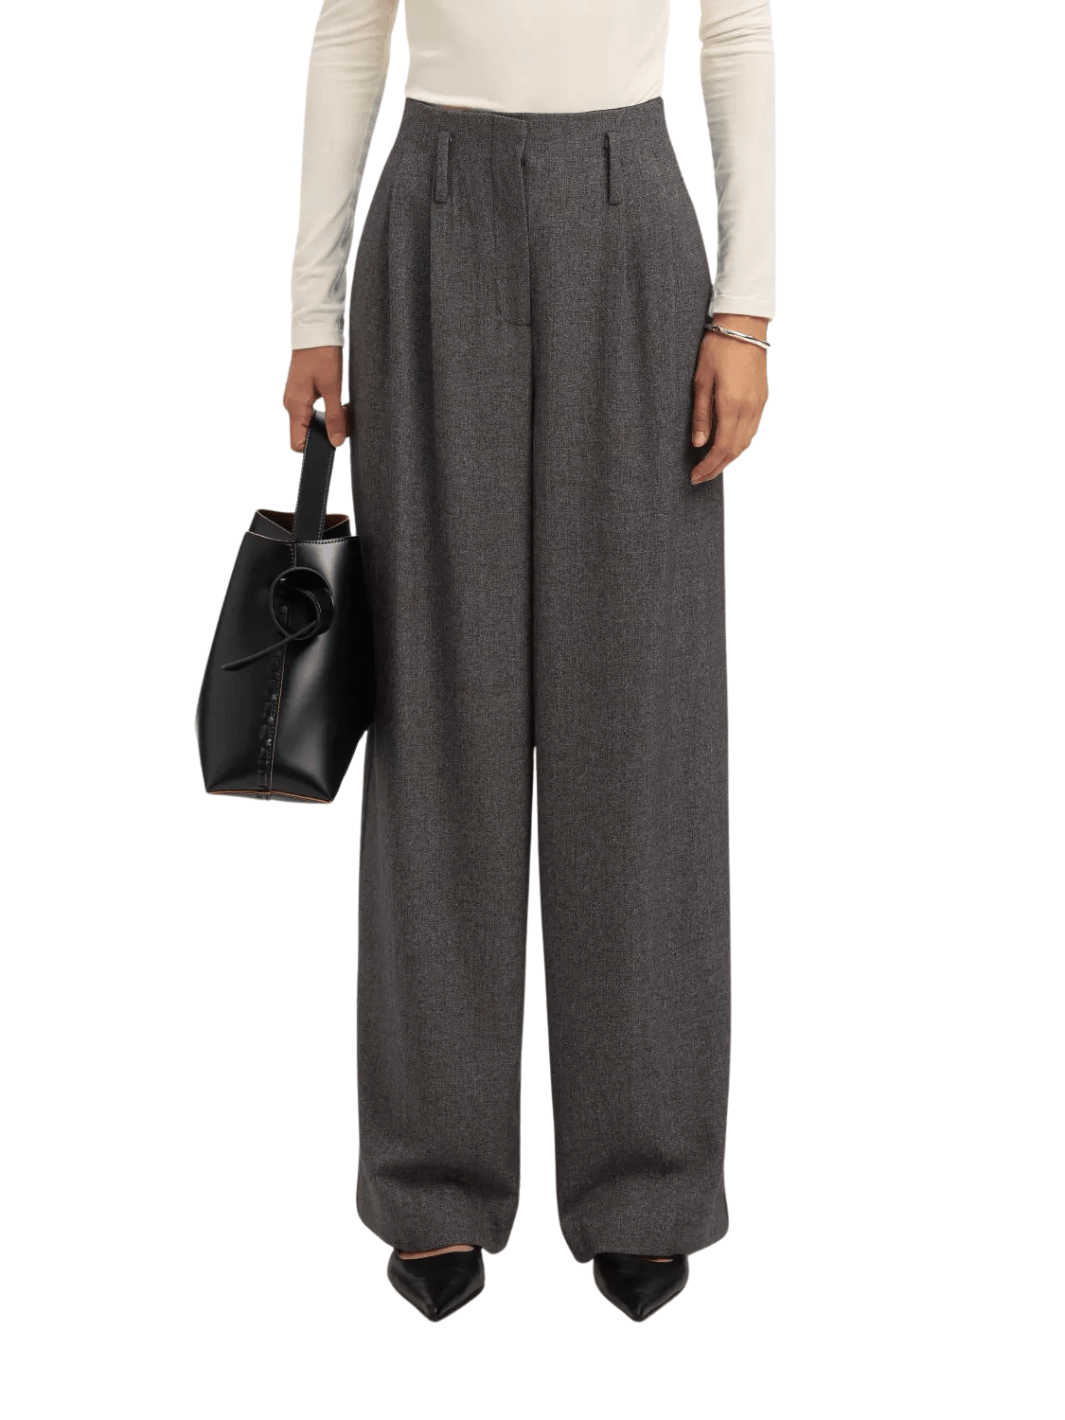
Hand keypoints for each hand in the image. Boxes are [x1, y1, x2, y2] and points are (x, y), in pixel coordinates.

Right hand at [283, 346, 350, 451]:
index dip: (315, 448)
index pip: (297, 443)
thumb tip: (336, 442)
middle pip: (307, 433)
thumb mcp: (333, 388)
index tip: (333, 440)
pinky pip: (313, 410)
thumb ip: (334, 418)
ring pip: (312, 422)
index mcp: (295, 406)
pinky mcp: (302, 391)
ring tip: (343, 406)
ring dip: (330, 419)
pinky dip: (327, 410)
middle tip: (344, 417)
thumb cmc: (321, 354)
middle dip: (328, 431)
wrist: (315, 328)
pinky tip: (338, 400)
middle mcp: (291, 404)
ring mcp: (296, 397)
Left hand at [691, 313, 768, 482]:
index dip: (708, 467)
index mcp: (733, 406)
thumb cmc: (718, 348)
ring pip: (746, 442)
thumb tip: (699, 444)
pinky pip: (752, 429)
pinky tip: (727, 444)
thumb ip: (701, 415)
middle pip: (735, 450)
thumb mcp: (701, 381)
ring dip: (729, 457)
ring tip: (711, 464)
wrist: (744, 325)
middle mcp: (750, 409)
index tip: (694, 476)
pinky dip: (739, 443)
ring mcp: (759, 404)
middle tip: (700, 477)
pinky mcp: (762, 397)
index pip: (722, 449)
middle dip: (717, 468)